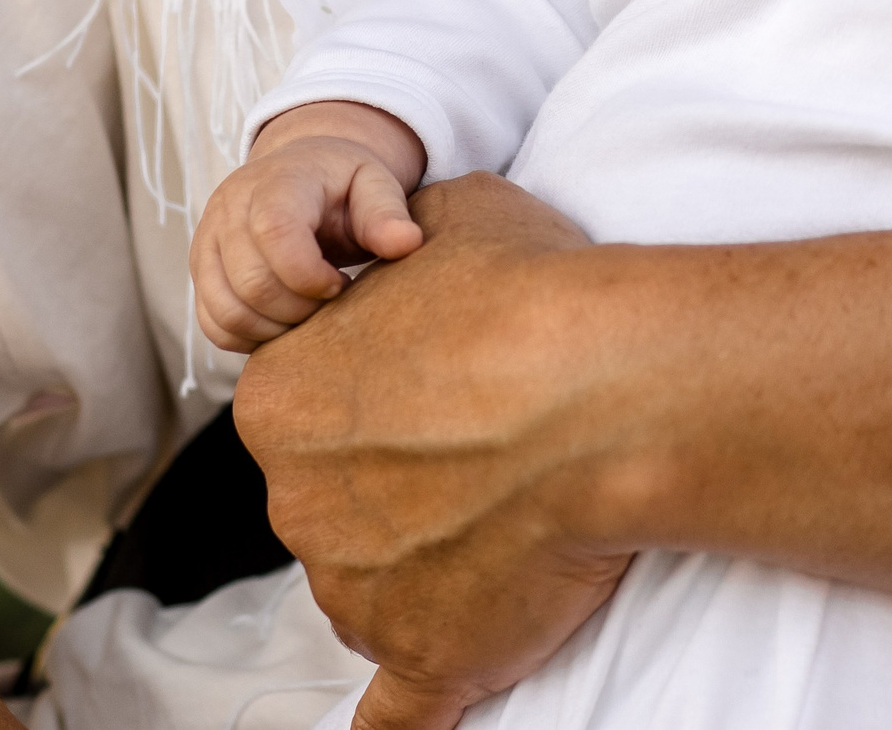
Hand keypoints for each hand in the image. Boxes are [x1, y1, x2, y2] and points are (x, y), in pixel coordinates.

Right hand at [191, 102, 427, 351]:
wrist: (301, 171)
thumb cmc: (343, 184)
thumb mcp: (374, 183)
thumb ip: (387, 213)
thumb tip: (408, 244)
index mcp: (277, 181)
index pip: (274, 233)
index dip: (309, 274)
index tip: (341, 283)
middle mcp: (230, 208)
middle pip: (251, 282)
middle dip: (299, 308)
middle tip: (332, 300)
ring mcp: (208, 240)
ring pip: (227, 310)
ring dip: (275, 327)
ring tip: (311, 309)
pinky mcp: (201, 271)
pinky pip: (213, 324)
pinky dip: (250, 336)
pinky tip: (285, 319)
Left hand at [234, 172, 639, 729]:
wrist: (606, 387)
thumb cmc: (536, 293)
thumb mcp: (455, 213)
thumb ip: (406, 241)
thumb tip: (403, 243)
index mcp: (285, 393)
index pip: (315, 407)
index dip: (388, 393)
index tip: (451, 383)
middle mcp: (299, 496)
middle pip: (342, 497)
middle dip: (409, 478)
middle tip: (500, 444)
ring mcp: (355, 586)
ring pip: (379, 582)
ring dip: (435, 561)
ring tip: (528, 513)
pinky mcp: (424, 655)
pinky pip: (397, 710)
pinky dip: (402, 716)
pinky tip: (406, 726)